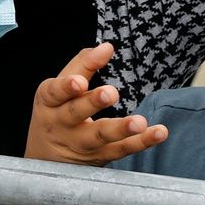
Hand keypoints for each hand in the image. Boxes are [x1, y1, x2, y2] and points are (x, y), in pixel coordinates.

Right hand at [23, 43, 166, 165]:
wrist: (46, 159)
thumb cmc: (56, 111)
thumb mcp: (58, 88)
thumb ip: (82, 65)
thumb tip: (107, 46)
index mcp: (49, 102)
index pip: (55, 92)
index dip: (66, 87)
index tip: (80, 81)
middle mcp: (61, 124)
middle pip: (76, 113)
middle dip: (93, 103)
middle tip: (111, 93)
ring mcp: (80, 143)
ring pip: (100, 136)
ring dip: (121, 129)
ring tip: (139, 122)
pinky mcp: (100, 157)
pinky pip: (122, 150)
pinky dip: (141, 142)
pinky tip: (158, 132)